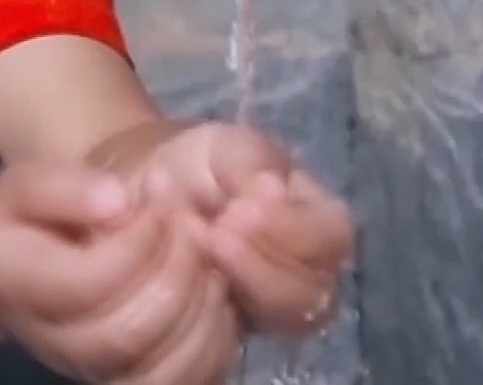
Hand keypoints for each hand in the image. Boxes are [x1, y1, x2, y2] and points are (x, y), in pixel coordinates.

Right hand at [0, 160, 239, 382]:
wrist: (25, 263)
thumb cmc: (32, 216)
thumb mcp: (28, 181)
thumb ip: (64, 186)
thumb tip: (119, 202)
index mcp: (19, 287)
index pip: (89, 283)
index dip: (138, 240)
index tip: (155, 201)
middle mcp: (55, 342)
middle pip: (128, 334)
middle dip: (176, 270)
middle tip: (189, 222)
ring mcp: (97, 368)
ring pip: (162, 370)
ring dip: (201, 305)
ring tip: (204, 255)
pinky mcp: (134, 376)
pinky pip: (187, 380)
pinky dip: (215, 338)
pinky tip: (211, 289)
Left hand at [132, 124, 352, 335]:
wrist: (151, 192)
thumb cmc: (201, 165)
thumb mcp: (228, 147)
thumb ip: (253, 161)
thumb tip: (274, 189)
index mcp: (319, 222)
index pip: (331, 236)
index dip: (290, 228)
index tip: (240, 206)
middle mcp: (308, 272)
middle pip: (311, 292)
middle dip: (260, 264)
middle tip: (215, 231)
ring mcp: (274, 307)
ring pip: (278, 318)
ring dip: (237, 282)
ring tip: (197, 243)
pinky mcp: (236, 330)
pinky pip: (234, 335)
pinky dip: (207, 302)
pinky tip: (183, 266)